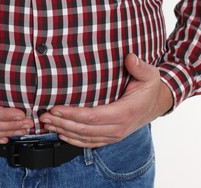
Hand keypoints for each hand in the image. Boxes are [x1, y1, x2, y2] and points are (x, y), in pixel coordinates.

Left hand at [39, 53, 172, 147]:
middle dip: (62, 123)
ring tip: (47, 124)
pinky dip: (74, 141)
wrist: (156, 104)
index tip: (56, 109)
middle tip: (44, 117)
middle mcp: (118, 128)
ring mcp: (114, 135)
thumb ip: (139, 67)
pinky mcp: (110, 137)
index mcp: (124, 113)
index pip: (92, 116)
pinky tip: (61, 135)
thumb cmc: (150, 89)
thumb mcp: (149, 75)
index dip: (72, 114)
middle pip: (84, 129)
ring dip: (64, 131)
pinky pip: (90, 143)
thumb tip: (130, 58)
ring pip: (84, 138)